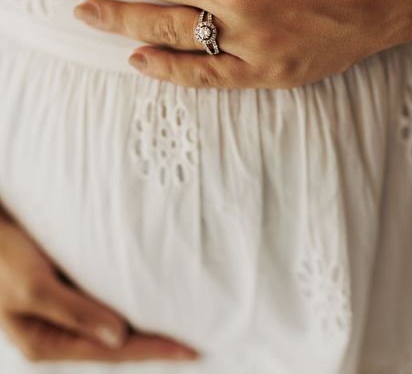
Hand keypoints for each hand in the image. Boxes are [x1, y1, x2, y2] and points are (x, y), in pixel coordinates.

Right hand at [0, 209, 196, 362]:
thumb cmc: (1, 257)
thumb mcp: (33, 287)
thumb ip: (75, 312)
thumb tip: (119, 337)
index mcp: (47, 342)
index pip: (111, 353)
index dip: (153, 351)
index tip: (189, 351)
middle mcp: (59, 332)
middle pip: (115, 344)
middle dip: (153, 344)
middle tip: (194, 344)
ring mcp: (64, 311)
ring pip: (112, 324)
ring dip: (143, 324)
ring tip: (178, 324)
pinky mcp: (67, 289)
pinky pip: (104, 302)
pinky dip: (128, 303)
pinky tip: (146, 296)